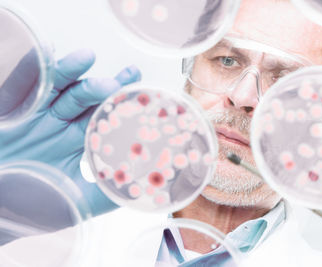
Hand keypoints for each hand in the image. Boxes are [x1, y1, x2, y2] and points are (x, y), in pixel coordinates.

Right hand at [0, 49, 140, 215]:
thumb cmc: (31, 206)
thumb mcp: (75, 202)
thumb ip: (106, 193)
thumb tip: (139, 186)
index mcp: (78, 142)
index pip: (105, 119)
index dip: (122, 108)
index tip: (142, 96)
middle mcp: (60, 125)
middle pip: (87, 99)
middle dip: (106, 85)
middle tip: (126, 76)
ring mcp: (36, 115)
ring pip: (57, 88)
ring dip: (71, 72)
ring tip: (87, 58)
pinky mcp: (10, 109)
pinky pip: (20, 84)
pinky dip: (31, 69)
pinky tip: (46, 53)